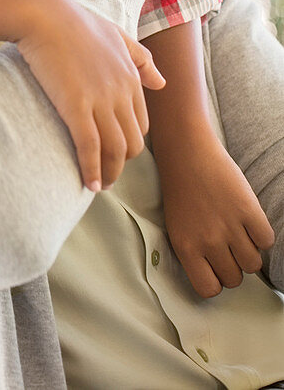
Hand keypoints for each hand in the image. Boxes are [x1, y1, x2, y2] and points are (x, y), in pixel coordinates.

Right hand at [16, 0, 164, 190]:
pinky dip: (90, 170)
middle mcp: (120, 92)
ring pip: (114, 150)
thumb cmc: (75, 22)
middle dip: (121, 163)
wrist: (44, 15)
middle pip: (131, 143)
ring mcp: (100, 100)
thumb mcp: (116, 36)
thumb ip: (141, 59)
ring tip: (98, 185)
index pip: (141, 124)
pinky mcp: (76, 107)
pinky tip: (86, 183)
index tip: (115, 152)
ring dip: (108, 174)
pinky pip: (89, 148)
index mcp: (130, 77)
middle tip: (106, 173)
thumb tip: (162, 83)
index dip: (130, 143)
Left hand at [158, 130, 274, 297]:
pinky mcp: (248, 210)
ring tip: (238, 233)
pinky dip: (261, 234)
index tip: (216, 267)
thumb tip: (217, 277)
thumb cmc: (180, 190)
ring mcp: (229, 226)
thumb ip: (195, 254)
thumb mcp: (177, 227)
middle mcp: (208, 241)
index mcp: (186, 247)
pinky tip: (248, 221)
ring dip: (249, 252)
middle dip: (233, 266)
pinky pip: (266, 240)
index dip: (216, 280)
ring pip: (253, 264)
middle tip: (228, 246)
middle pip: (234, 279)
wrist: (187, 153)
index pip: (209, 290)